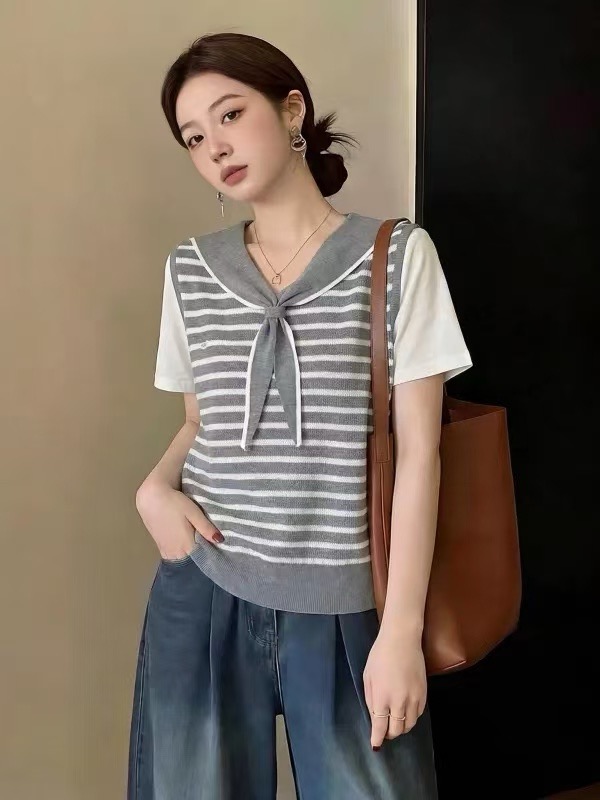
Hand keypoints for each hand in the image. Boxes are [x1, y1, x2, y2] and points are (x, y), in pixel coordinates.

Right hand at [135, 483, 223, 559]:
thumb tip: (220, 540)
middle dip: (202, 555)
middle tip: (213, 546)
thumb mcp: (193, 512)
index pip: (202, 558)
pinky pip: (174, 555)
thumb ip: (206, 527)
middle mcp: (175, 553)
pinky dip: (182, 551)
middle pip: (192, 560)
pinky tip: (187, 542)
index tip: (221, 551)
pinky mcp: (160, 546)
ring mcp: (165, 551)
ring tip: (201, 544)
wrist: (150, 497)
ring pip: (182, 558)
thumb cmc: (173, 503)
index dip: (211, 555)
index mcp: (185, 546)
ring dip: (191, 554)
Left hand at [363, 627, 426, 749]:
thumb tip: (375, 717)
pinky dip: (411, 717)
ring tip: (395, 722)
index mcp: (382, 698)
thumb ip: (371, 700)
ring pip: (410, 725)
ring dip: (401, 727)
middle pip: (397, 730)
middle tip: (384, 731)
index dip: (377, 739)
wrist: (402, 639)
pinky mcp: (424, 693)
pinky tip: (406, 711)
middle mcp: (399, 702)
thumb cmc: (380, 655)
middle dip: (389, 734)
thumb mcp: (368, 677)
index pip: (380, 727)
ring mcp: (414, 698)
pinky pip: (418, 714)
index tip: (375, 745)